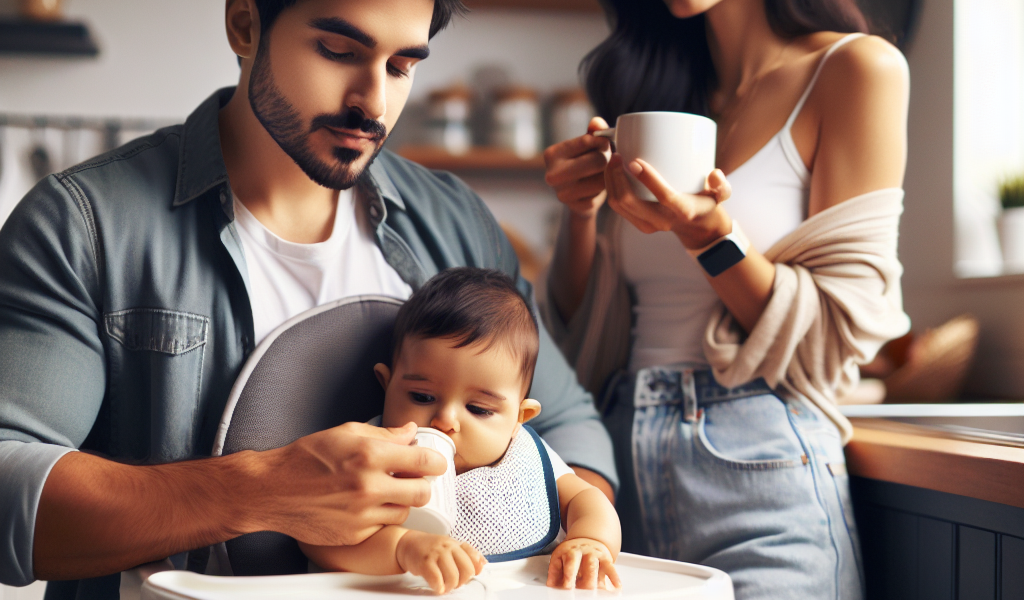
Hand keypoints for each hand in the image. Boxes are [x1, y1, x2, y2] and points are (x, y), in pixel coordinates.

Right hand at [261, 421, 446, 546]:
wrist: (272, 490)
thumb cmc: (305, 458)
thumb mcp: (345, 433)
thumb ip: (383, 434)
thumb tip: (410, 433)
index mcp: (369, 455)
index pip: (425, 461)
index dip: (437, 462)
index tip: (436, 463)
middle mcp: (369, 486)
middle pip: (422, 492)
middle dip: (422, 484)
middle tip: (412, 479)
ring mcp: (362, 514)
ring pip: (404, 511)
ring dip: (400, 502)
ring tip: (383, 491)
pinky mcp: (354, 534)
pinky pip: (382, 526)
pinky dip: (378, 517)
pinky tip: (363, 506)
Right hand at [396, 530, 485, 593]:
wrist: (407, 544)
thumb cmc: (430, 548)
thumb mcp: (450, 548)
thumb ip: (467, 555)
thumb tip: (483, 563)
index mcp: (456, 544)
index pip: (474, 559)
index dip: (473, 572)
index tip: (465, 576)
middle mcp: (448, 547)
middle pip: (467, 570)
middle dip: (462, 581)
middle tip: (454, 583)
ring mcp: (436, 553)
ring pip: (453, 577)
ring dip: (450, 586)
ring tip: (445, 586)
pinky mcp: (425, 562)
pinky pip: (437, 580)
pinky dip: (439, 587)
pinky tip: (437, 586)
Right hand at [544, 116, 613, 218]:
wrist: (578, 196)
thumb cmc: (582, 163)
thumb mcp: (584, 146)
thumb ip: (592, 133)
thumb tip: (597, 122)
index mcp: (551, 154)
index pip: (587, 141)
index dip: (603, 141)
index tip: (606, 144)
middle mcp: (552, 175)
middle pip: (597, 161)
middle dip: (608, 158)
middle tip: (610, 158)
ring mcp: (564, 194)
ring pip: (603, 178)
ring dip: (609, 174)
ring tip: (605, 172)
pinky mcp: (578, 207)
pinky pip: (604, 193)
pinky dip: (607, 188)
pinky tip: (601, 186)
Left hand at [546, 537, 621, 589]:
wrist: (589, 538)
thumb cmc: (573, 552)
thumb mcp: (561, 557)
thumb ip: (555, 571)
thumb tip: (550, 584)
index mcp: (570, 551)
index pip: (570, 563)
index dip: (569, 575)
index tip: (567, 586)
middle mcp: (584, 552)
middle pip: (585, 566)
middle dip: (584, 579)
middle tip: (583, 590)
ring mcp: (596, 555)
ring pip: (596, 568)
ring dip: (596, 580)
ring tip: (596, 590)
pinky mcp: (606, 559)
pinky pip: (611, 568)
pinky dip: (614, 578)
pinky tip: (617, 587)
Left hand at [605, 153, 732, 248]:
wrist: (696, 228)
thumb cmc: (706, 202)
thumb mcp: (720, 195)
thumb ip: (722, 185)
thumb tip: (715, 174)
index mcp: (682, 211)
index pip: (664, 196)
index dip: (648, 178)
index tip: (635, 160)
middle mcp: (661, 222)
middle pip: (629, 201)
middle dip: (616, 177)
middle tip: (615, 154)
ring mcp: (646, 225)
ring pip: (618, 204)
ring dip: (609, 181)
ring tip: (611, 160)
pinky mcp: (637, 222)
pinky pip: (617, 206)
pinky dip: (610, 188)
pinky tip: (610, 171)